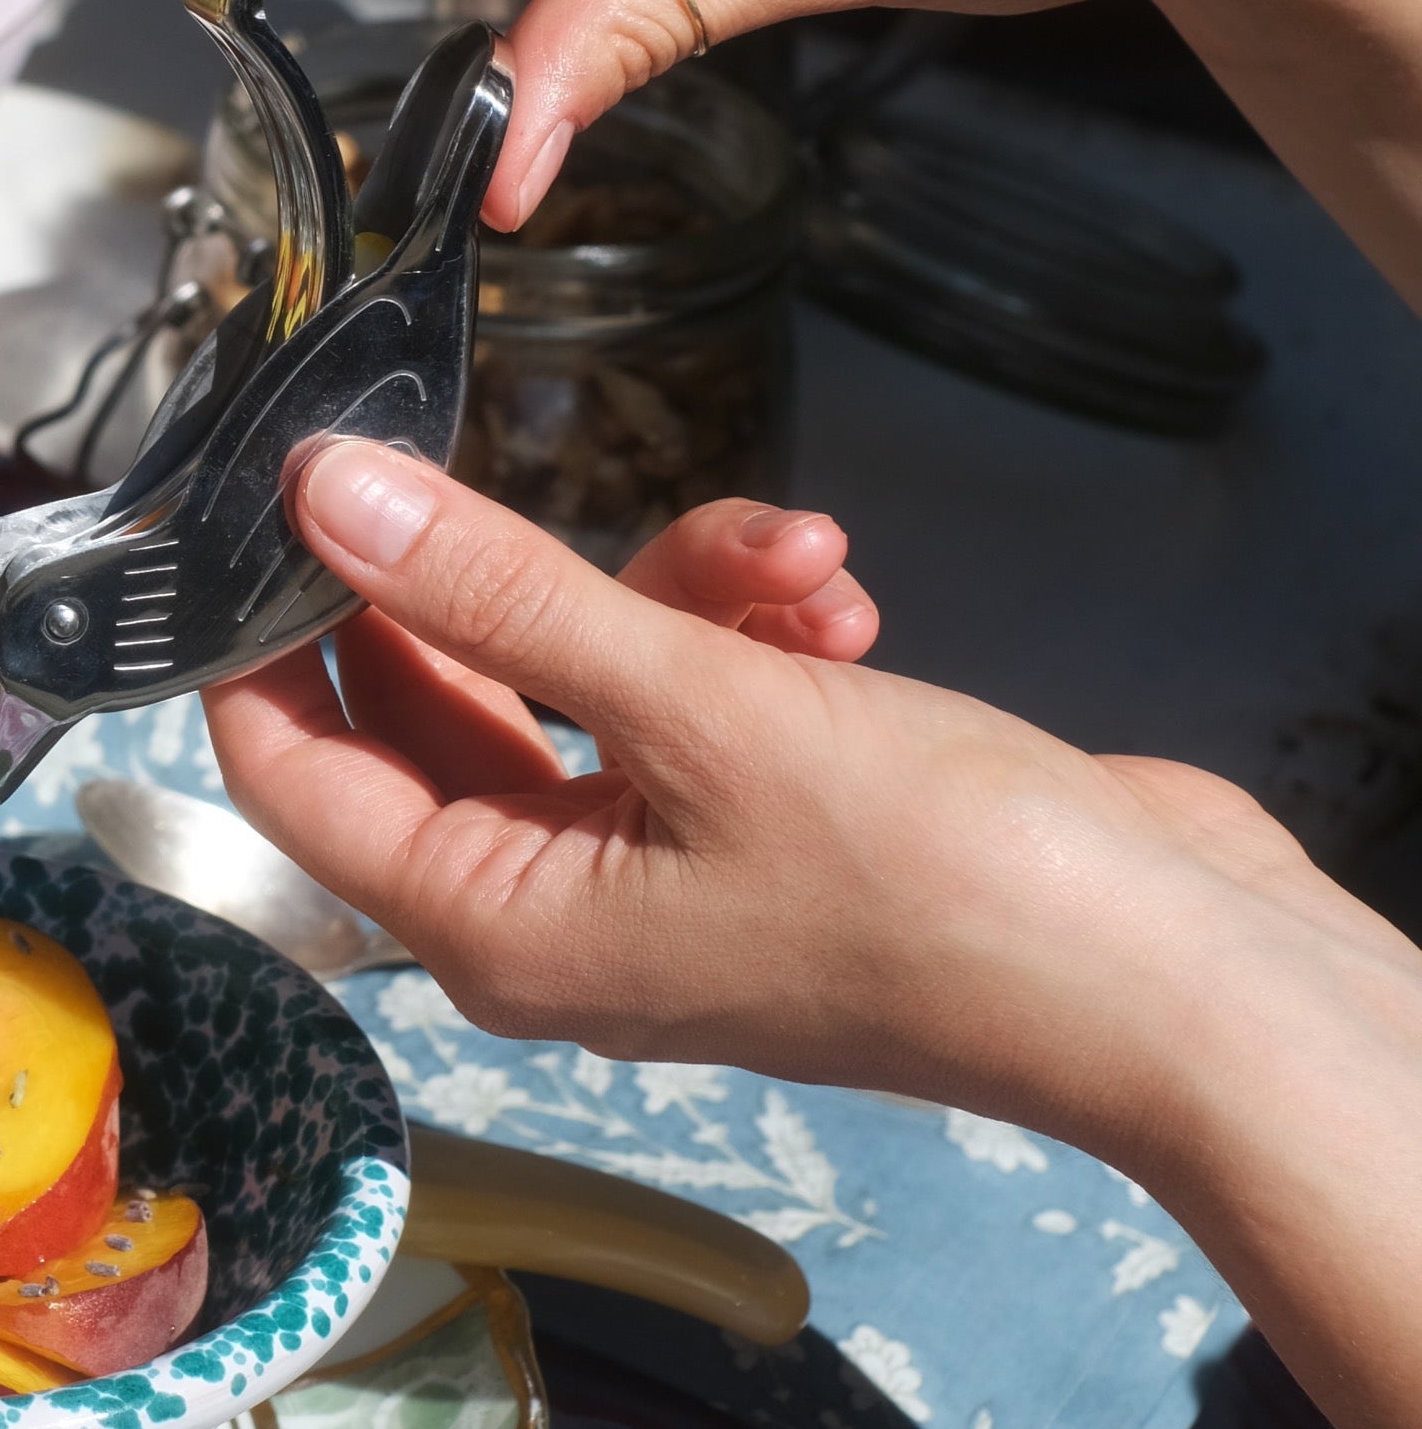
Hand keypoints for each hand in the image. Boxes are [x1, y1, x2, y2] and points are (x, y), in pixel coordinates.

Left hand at [210, 436, 1421, 1428]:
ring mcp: (656, 871)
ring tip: (797, 555)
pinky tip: (840, 601)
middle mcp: (551, 911)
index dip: (261, 629)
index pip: (289, 767)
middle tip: (513, 456)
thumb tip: (325, 497)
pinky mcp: (755, 824)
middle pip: (434, 698)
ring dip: (678, 583)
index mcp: (491, 921)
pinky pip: (691, 691)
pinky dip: (753, 628)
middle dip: (505, 572)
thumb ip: (501, 591)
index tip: (269, 484)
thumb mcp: (700, 705)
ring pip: (585, 670)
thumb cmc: (942, 888)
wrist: (1166, 973)